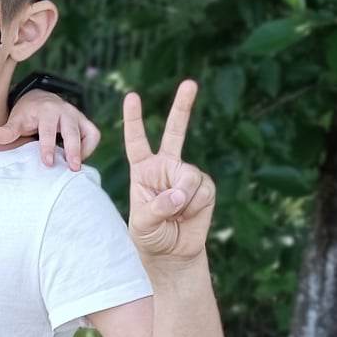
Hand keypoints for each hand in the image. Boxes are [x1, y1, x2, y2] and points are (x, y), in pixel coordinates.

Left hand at [0, 90, 99, 170]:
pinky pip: (93, 135)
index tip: (47, 163)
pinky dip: (88, 148)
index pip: (48, 129)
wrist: (40, 101)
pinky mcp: (85, 123)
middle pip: (72, 130)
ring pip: (88, 132)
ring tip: (75, 168)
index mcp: (46, 110)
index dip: (48, 146)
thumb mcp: (15, 120)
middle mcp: (64, 110)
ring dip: (83, 150)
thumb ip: (6, 131)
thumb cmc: (27, 114)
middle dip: (73, 149)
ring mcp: (77, 116)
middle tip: (72, 168)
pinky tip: (78, 159)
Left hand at [123, 82, 214, 262]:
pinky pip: (202, 191)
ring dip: (183, 198)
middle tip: (190, 83)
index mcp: (143, 169)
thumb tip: (181, 194)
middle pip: (176, 132)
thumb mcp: (143, 223)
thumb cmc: (150, 235)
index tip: (132, 96)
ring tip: (177, 214)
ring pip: (189, 176)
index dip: (134, 120)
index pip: (137, 141)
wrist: (172, 252)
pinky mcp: (205, 187)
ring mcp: (187, 174)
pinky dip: (195, 206)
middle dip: (183, 107)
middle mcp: (166, 166)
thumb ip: (158, 206)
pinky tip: (189, 215)